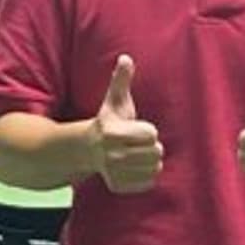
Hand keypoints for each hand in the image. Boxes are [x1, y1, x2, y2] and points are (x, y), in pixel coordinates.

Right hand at [87, 55, 162, 193]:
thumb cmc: (109, 121)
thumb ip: (121, 79)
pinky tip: (133, 167)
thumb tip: (125, 57)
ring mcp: (114, 173)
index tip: (134, 128)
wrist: (88, 149)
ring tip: (136, 154)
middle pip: (156, 152)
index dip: (147, 130)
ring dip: (149, 161)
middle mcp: (111, 155)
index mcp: (112, 133)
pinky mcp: (117, 186)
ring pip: (154, 168)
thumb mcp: (115, 100)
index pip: (152, 134)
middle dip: (150, 146)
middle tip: (136, 143)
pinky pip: (149, 183)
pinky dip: (145, 176)